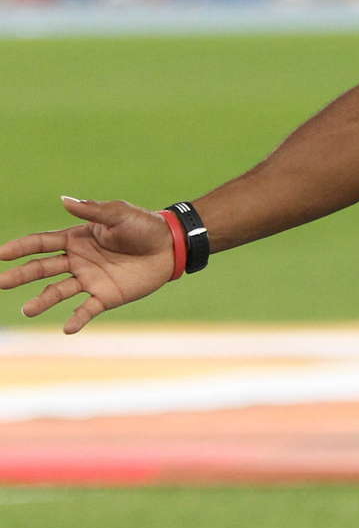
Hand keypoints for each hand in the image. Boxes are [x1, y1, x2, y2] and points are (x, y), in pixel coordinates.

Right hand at [0, 198, 179, 332]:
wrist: (172, 246)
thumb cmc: (145, 226)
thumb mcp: (119, 214)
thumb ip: (92, 211)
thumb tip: (63, 199)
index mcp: (77, 239)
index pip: (42, 243)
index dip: (21, 248)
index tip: (1, 254)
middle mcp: (78, 260)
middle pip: (43, 268)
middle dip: (21, 275)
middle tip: (1, 281)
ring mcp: (90, 279)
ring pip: (58, 291)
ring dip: (43, 300)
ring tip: (28, 310)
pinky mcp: (105, 296)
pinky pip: (86, 309)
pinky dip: (77, 318)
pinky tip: (68, 327)